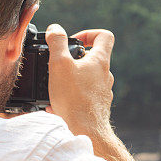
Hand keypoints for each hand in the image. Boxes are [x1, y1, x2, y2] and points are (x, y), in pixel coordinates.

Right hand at [44, 23, 115, 138]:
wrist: (86, 131)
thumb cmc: (74, 98)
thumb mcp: (60, 64)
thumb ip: (57, 43)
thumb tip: (55, 29)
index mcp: (100, 61)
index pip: (104, 36)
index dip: (89, 33)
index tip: (74, 41)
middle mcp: (105, 75)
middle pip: (93, 58)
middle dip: (73, 59)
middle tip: (58, 65)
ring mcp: (103, 91)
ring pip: (87, 78)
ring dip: (70, 79)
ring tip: (54, 87)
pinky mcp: (96, 106)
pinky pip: (83, 96)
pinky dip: (70, 96)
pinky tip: (56, 104)